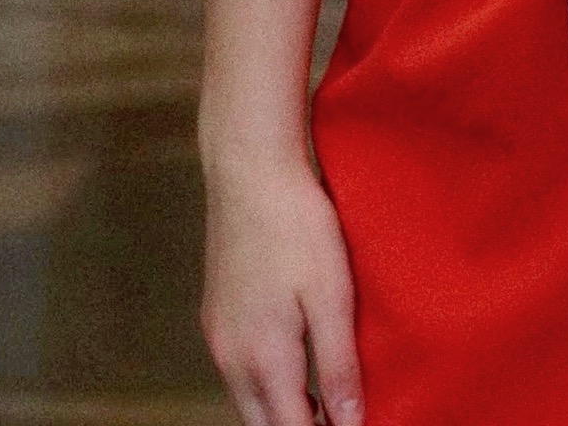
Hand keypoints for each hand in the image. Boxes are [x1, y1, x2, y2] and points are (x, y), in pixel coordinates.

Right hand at [201, 152, 366, 425]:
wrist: (249, 167)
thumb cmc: (296, 225)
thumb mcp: (332, 297)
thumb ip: (338, 366)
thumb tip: (351, 423)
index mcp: (262, 357)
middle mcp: (230, 355)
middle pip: (263, 424)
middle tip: (340, 421)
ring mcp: (218, 334)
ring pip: (248, 400)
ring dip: (281, 412)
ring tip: (324, 406)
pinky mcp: (216, 312)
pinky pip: (239, 371)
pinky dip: (266, 386)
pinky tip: (294, 369)